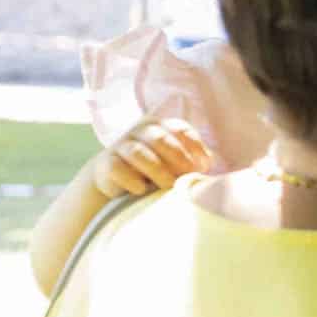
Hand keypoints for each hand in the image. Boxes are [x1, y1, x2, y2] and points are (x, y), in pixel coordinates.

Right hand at [90, 117, 210, 197]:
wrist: (119, 183)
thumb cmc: (157, 171)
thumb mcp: (177, 163)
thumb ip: (193, 160)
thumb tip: (210, 162)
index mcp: (161, 126)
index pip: (179, 128)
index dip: (194, 145)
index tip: (205, 165)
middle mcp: (140, 131)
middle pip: (159, 138)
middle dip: (177, 157)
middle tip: (187, 174)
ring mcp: (121, 146)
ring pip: (138, 152)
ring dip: (156, 170)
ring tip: (168, 186)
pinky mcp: (106, 164)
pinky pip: (116, 168)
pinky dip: (131, 179)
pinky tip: (141, 190)